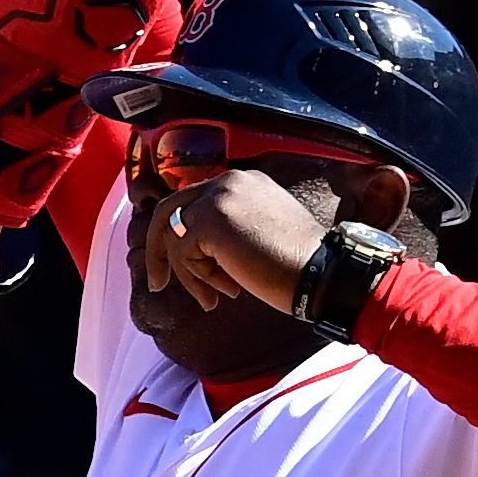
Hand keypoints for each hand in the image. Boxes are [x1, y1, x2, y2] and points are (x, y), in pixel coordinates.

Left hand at [142, 161, 341, 318]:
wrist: (318, 272)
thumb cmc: (293, 264)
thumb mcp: (254, 234)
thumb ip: (223, 230)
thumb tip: (187, 245)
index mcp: (241, 181)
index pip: (191, 200)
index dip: (176, 234)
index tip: (174, 266)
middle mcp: (228, 181)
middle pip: (168, 210)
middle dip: (159, 250)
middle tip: (159, 284)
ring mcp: (217, 197)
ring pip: (174, 238)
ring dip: (190, 275)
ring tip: (215, 295)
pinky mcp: (210, 220)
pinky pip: (182, 255)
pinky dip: (197, 279)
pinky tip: (226, 290)